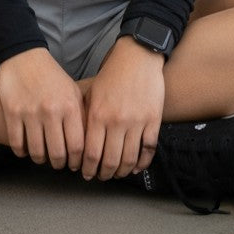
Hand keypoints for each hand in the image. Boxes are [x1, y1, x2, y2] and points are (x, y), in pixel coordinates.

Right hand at [0, 48, 85, 170]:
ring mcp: (30, 112)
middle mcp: (51, 110)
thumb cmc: (51, 76)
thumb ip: (80, 115)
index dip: (77, 161)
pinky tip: (25, 149)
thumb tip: (87, 144)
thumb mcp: (72, 91)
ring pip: (36, 152)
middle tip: (58, 163)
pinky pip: (17, 144)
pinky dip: (22, 151)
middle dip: (59, 164)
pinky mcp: (12, 113)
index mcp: (69, 106)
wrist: (24, 55)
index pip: (78, 146)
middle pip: (57, 153)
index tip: (74, 164)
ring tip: (42, 157)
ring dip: (40, 159)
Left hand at [81, 37, 165, 180]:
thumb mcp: (92, 92)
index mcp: (98, 114)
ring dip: (122, 172)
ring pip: (130, 159)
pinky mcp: (153, 120)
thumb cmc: (113, 73)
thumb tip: (79, 143)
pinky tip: (136, 166)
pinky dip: (142, 163)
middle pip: (110, 161)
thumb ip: (86, 117)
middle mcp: (117, 121)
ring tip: (118, 173)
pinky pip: (148, 150)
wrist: (138, 56)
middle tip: (102, 176)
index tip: (87, 173)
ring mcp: (137, 122)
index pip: (91, 154)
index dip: (89, 168)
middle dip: (104, 174)